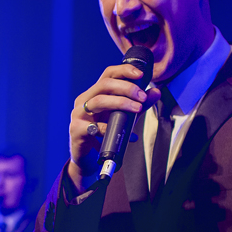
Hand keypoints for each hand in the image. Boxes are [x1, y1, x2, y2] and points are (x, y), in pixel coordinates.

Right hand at [67, 62, 158, 192]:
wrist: (90, 160)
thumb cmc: (105, 135)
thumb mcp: (124, 118)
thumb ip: (138, 105)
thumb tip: (156, 92)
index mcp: (94, 94)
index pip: (107, 75)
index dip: (124, 71)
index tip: (141, 75)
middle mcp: (84, 100)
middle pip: (104, 85)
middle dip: (126, 88)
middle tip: (142, 96)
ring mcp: (78, 115)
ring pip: (98, 101)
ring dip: (120, 103)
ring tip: (136, 109)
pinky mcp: (76, 130)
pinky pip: (93, 126)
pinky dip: (109, 128)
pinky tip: (121, 133)